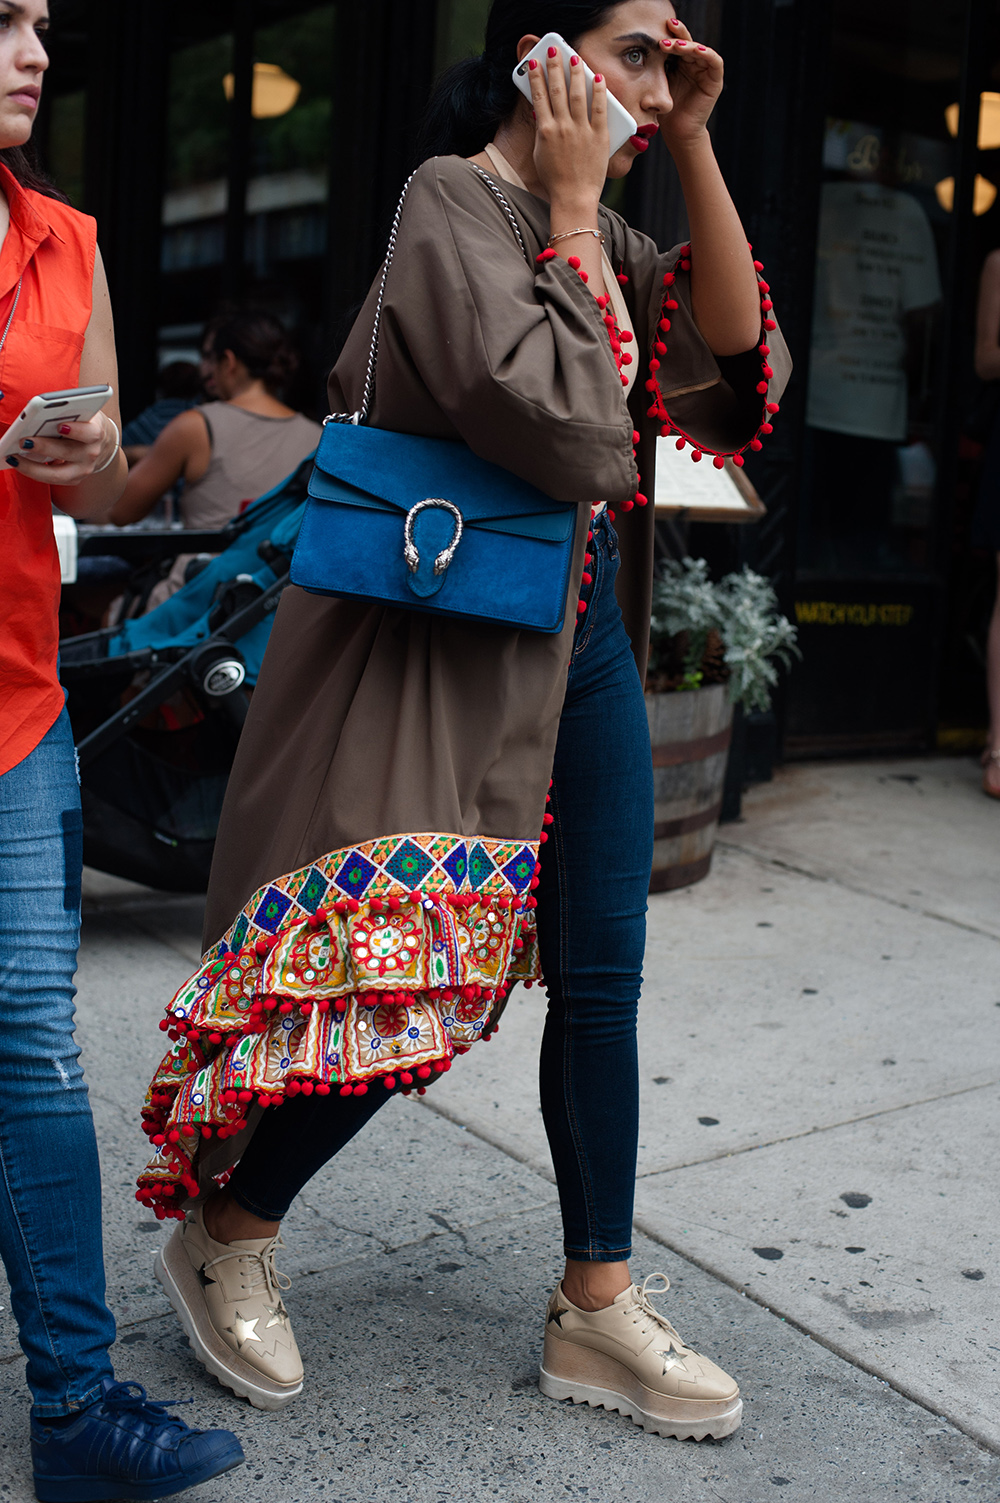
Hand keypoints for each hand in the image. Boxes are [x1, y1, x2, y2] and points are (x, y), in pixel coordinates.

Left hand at [4, 411, 118, 485]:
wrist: (96, 442)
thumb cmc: (82, 423)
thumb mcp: (79, 412)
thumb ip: (65, 412)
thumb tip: (37, 413)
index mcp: (96, 432)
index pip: (90, 433)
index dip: (76, 431)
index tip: (60, 426)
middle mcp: (91, 453)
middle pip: (68, 452)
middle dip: (45, 447)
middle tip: (25, 441)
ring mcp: (83, 469)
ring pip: (58, 474)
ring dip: (33, 466)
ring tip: (15, 458)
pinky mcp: (73, 479)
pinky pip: (51, 479)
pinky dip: (33, 472)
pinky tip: (19, 464)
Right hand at [526, 48, 608, 211]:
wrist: (573, 198)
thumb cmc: (555, 179)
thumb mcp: (540, 154)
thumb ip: (541, 131)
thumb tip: (540, 112)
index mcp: (545, 131)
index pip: (538, 96)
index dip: (535, 77)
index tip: (534, 63)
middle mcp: (562, 128)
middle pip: (557, 90)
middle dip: (554, 67)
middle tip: (554, 52)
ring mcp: (581, 131)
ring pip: (577, 94)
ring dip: (575, 73)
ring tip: (574, 58)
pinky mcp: (599, 137)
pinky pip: (600, 109)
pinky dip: (599, 92)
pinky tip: (597, 78)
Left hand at [658, 16, 723, 147]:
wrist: (677, 132)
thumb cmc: (665, 111)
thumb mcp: (657, 84)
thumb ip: (655, 65)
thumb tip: (640, 46)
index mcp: (679, 64)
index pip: (675, 44)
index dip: (667, 36)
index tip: (654, 33)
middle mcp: (693, 64)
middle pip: (687, 43)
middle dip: (676, 37)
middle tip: (664, 36)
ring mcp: (705, 71)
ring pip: (700, 49)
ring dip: (688, 45)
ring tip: (676, 45)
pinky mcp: (715, 80)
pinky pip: (715, 62)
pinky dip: (707, 53)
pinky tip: (697, 50)